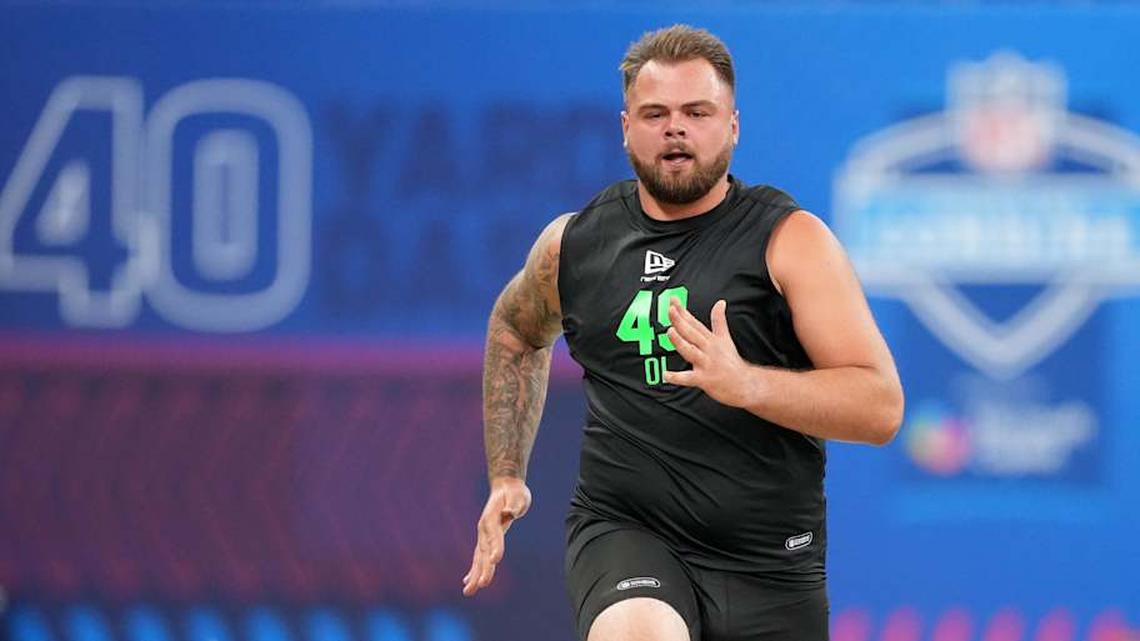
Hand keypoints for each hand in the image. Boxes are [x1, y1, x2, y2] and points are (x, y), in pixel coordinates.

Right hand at [462, 476, 531, 595]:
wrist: (505, 486)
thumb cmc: (514, 492)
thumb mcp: (518, 496)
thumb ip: (513, 505)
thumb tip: (509, 512)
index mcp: (493, 518)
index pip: (495, 535)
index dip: (496, 547)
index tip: (495, 560)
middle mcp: (485, 528)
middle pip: (484, 551)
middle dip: (483, 569)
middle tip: (481, 585)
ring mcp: (483, 534)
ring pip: (478, 557)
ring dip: (475, 574)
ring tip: (469, 591)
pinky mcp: (486, 538)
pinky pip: (479, 556)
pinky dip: (474, 569)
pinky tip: (468, 581)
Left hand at [663, 298, 755, 407]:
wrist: (745, 383)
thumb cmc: (732, 362)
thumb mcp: (726, 338)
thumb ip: (719, 320)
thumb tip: (720, 303)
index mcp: (710, 339)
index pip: (694, 322)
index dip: (683, 310)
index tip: (673, 300)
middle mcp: (707, 349)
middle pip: (692, 333)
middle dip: (680, 320)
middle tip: (670, 310)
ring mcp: (706, 363)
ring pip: (690, 351)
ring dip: (680, 341)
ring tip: (670, 331)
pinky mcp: (704, 379)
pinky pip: (689, 378)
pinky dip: (677, 377)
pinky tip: (666, 375)